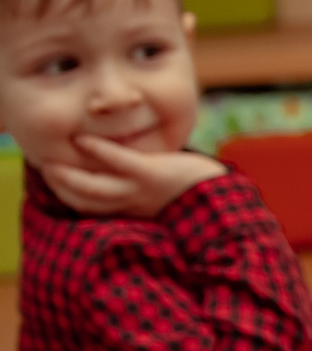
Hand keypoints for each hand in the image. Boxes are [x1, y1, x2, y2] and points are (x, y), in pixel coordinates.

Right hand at [47, 137, 222, 217]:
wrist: (225, 193)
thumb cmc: (190, 189)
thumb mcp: (157, 194)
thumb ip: (135, 189)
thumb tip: (116, 174)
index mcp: (132, 210)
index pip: (91, 209)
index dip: (69, 197)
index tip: (55, 183)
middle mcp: (133, 204)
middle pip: (86, 202)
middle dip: (63, 189)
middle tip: (47, 170)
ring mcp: (141, 190)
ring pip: (95, 188)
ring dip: (70, 176)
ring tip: (53, 161)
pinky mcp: (152, 173)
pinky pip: (120, 162)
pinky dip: (99, 151)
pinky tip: (83, 140)